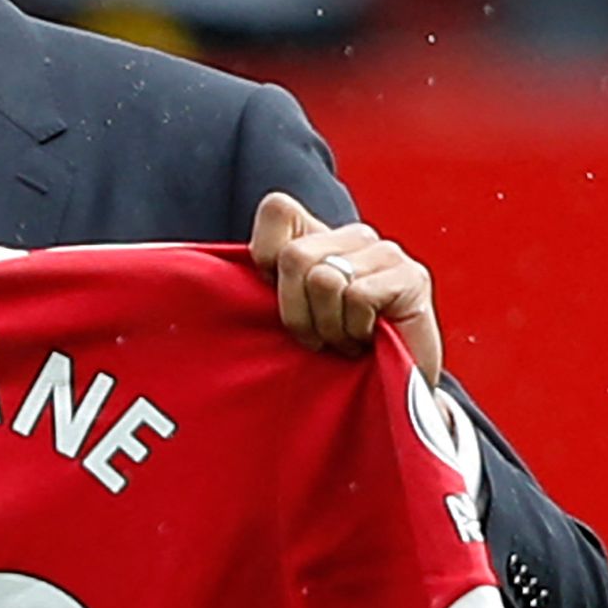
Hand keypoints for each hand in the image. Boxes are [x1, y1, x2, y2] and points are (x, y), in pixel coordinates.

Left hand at [251, 192, 439, 379]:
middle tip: (317, 338)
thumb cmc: (330, 360)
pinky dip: (355, 331)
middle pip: (294, 256)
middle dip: (296, 312)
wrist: (389, 396)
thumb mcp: (287, 319)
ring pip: (324, 279)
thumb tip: (195, 262)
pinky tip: (370, 340)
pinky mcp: (412, 277)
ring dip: (328, 327)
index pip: (278, 210)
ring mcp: (385, 253)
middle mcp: (353, 236)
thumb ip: (260, 287)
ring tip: (345, 340)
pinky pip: (358, 297)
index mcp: (319, 238)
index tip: (278, 303)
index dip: (265, 257)